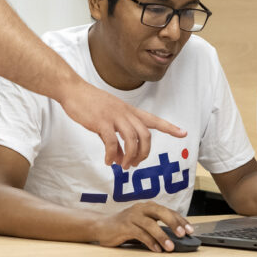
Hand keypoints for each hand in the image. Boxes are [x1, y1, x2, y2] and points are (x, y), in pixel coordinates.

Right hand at [58, 80, 185, 168]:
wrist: (73, 90)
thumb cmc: (90, 104)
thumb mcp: (108, 117)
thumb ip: (117, 136)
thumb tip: (121, 158)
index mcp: (129, 111)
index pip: (153, 119)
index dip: (169, 127)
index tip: (183, 133)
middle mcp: (125, 113)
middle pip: (145, 135)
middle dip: (144, 153)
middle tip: (135, 164)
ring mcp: (114, 116)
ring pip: (132, 139)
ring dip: (130, 156)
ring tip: (123, 166)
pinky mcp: (101, 122)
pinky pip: (112, 142)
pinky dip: (112, 155)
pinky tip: (108, 161)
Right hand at [92, 202, 192, 251]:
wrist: (103, 226)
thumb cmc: (126, 225)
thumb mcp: (143, 223)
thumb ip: (156, 226)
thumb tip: (176, 236)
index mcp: (148, 206)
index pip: (168, 211)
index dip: (180, 220)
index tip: (190, 230)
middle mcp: (141, 208)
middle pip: (160, 212)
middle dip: (173, 223)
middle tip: (182, 234)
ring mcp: (132, 216)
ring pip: (150, 224)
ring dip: (162, 236)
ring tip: (170, 247)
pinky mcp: (124, 226)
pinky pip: (139, 234)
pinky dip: (149, 242)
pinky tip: (156, 249)